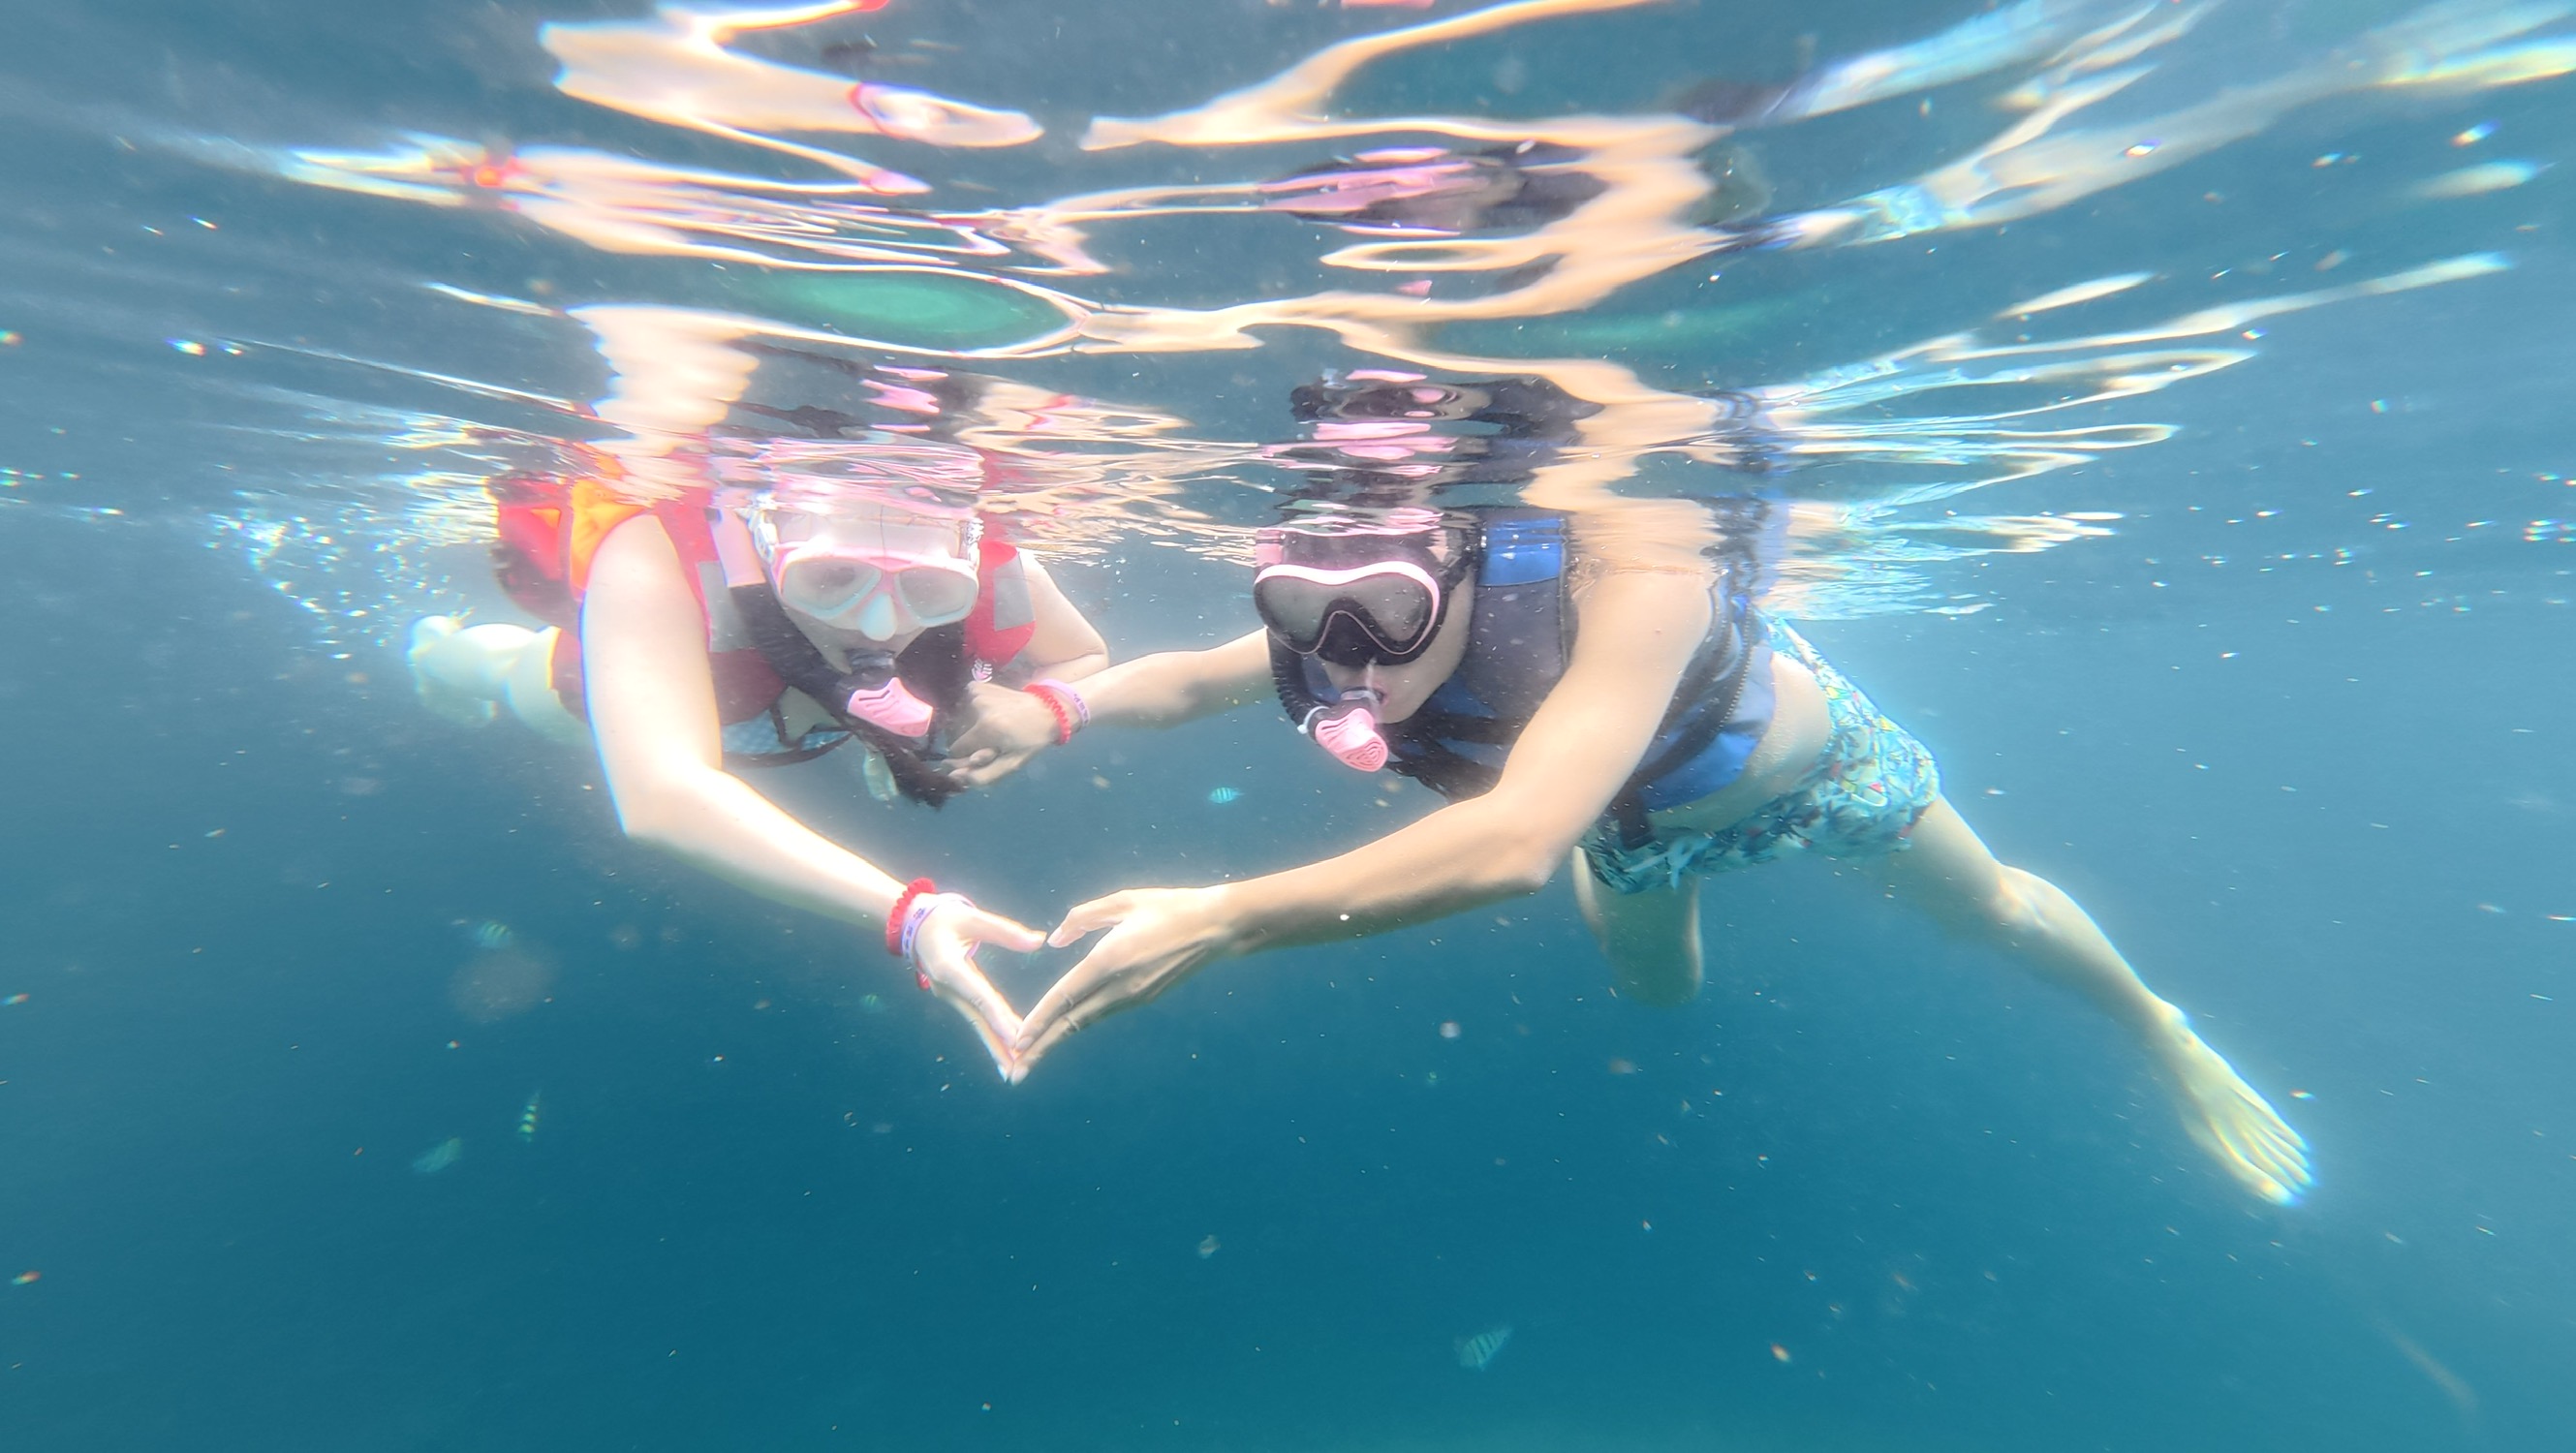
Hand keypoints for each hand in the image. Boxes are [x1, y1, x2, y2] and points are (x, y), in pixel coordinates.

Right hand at [908, 896, 1044, 1077]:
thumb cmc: (942, 918)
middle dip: (998, 1045)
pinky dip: (991, 1035)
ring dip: (995, 1046)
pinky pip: (976, 1019)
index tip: (1015, 1037)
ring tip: (1015, 1069)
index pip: (979, 995)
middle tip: (1018, 1069)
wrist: (912, 925)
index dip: (998, 1017)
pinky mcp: (955, 998)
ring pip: (976, 1024)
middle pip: (977, 1020)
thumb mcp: (972, 918)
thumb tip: (1039, 941)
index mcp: (948, 968)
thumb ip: (1005, 931)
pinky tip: (1006, 1052)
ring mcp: (949, 996)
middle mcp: (947, 988)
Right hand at [940, 682, 1062, 788]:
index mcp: (986, 727)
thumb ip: (981, 775)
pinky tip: (987, 716)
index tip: (986, 753)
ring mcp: (976, 692)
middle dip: (968, 743)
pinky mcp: (976, 686)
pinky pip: (962, 707)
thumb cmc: (1030, 741)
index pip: (956, 751)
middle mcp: (977, 706)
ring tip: (991, 729)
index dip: (968, 756)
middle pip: (954, 735)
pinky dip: (969, 714)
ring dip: (967, 729)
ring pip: (956, 721)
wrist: (1047, 709)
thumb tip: (952, 776)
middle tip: (991, 742)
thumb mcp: (1011, 764)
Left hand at [1011, 886, 1236, 1080]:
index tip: (1017, 1041)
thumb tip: (1054, 942)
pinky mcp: (1144, 999)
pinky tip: (1062, 1029)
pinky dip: (1078, 1024)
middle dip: (1041, 1048)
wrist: (1216, 928)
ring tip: (1031, 1056)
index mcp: (1110, 959)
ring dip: (1057, 1039)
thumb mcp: (1122, 900)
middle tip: (1015, 1072)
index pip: (1065, 996)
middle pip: (1072, 1023)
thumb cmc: (1167, 906)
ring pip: (1086, 1022)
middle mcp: (1120, 986)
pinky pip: (1103, 1013)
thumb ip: (1082, 918)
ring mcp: (1134, 997)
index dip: (1038, 1020)